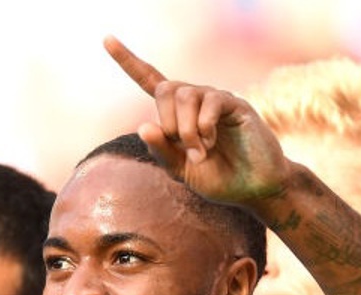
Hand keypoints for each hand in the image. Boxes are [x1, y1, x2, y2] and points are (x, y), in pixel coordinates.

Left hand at [104, 35, 290, 205]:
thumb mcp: (181, 170)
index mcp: (177, 114)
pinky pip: (210, 102)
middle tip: (183, 147)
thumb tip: (143, 125)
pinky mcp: (235, 104)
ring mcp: (216, 100)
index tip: (107, 40)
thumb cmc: (219, 179)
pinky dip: (203, 126)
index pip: (149, 80)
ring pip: (185, 95)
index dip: (128, 61)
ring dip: (186, 129)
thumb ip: (162, 151)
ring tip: (200, 152)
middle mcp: (196, 101)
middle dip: (168, 122)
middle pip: (166, 89)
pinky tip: (211, 143)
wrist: (254, 189)